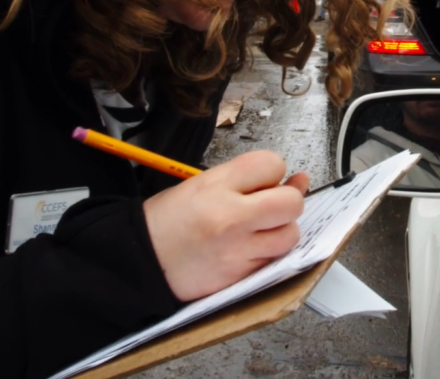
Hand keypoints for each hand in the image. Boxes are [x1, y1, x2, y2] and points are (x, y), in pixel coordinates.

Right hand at [143, 150, 309, 301]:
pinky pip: (273, 260)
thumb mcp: (203, 185)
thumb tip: (299, 180)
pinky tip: (252, 248)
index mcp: (217, 185)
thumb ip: (250, 180)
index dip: (274, 171)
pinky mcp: (239, 275)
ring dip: (282, 231)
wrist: (139, 261)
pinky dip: (270, 253)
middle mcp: (231, 216)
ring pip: (289, 235)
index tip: (264, 181)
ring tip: (262, 229)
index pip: (272, 164)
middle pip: (291, 203)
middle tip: (271, 206)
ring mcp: (237, 249)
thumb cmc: (170, 220)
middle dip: (288, 201)